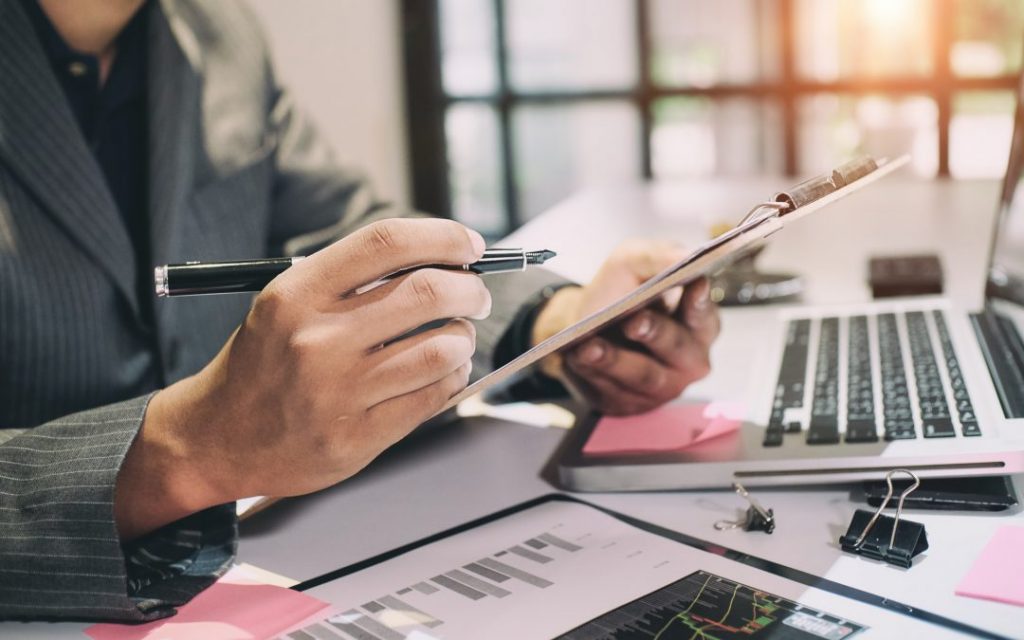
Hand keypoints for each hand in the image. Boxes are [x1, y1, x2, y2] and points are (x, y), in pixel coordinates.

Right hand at [117, 219, 490, 537]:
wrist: (216, 438)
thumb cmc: (262, 364)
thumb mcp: (287, 303)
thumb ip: (353, 281)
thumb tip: (440, 259)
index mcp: (297, 293)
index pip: (387, 243)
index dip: (443, 237)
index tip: (470, 244)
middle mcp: (318, 339)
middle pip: (428, 292)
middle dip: (469, 290)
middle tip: (474, 295)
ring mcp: (339, 391)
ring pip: (442, 348)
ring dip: (464, 338)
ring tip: (456, 337)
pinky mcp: (357, 437)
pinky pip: (434, 396)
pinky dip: (453, 377)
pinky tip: (444, 371)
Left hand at [532, 241, 719, 415]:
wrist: (581, 326)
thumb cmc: (618, 293)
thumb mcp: (633, 262)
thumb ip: (658, 255)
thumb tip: (684, 256)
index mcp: (699, 325)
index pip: (705, 317)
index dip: (699, 304)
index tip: (693, 285)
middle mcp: (688, 360)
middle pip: (678, 350)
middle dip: (655, 333)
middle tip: (633, 321)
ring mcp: (661, 387)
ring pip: (642, 376)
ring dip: (615, 360)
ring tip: (589, 345)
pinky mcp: (629, 403)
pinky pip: (614, 392)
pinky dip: (594, 374)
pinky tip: (577, 359)